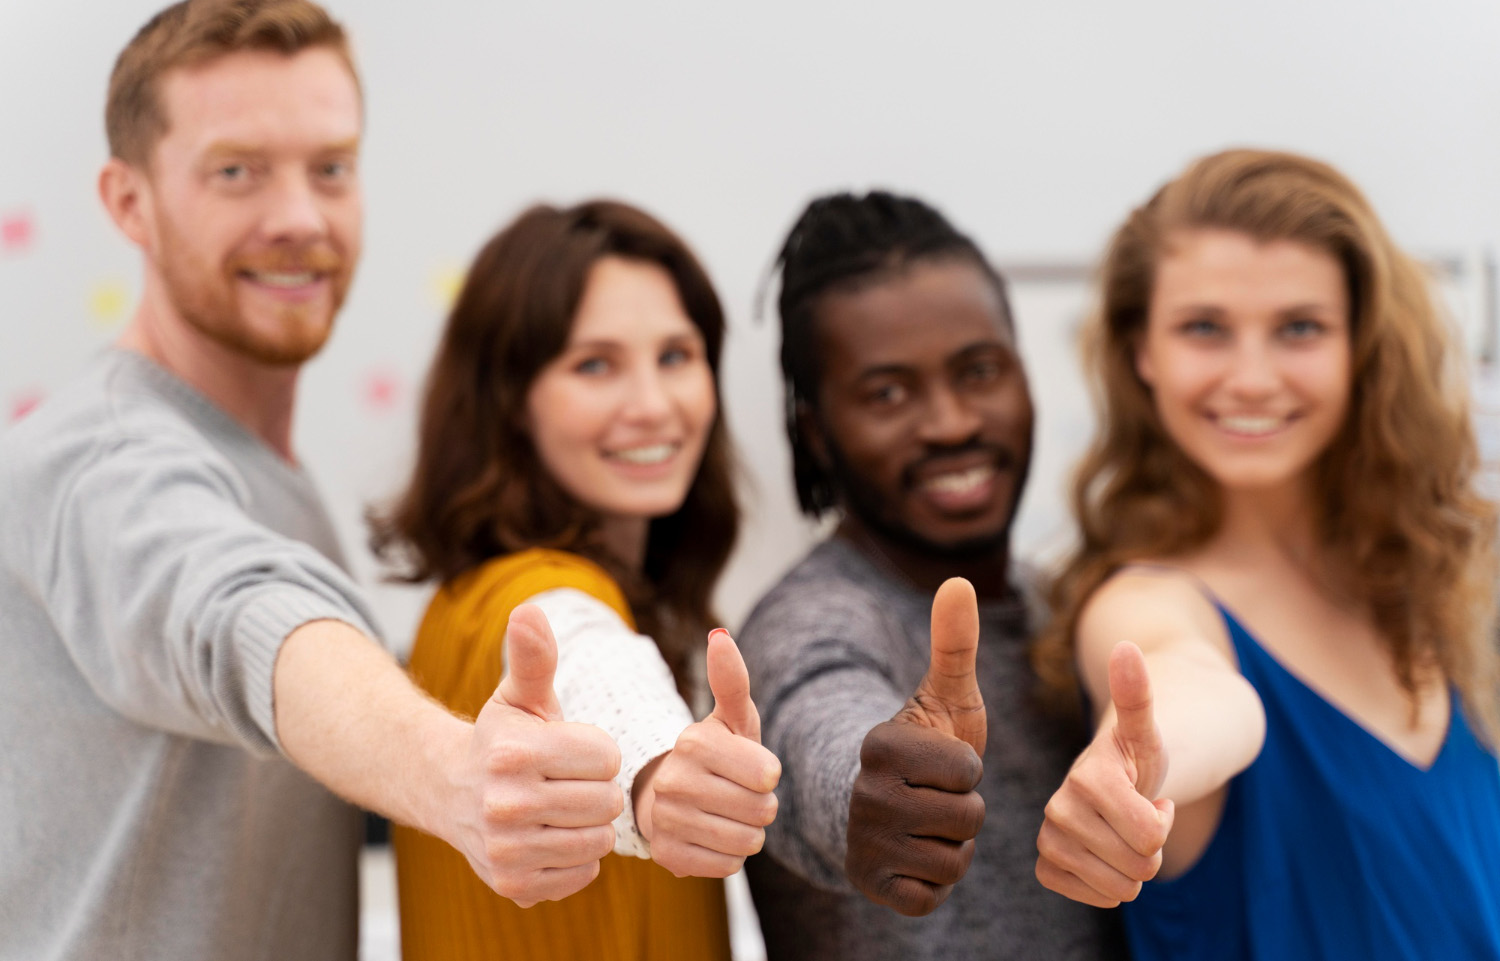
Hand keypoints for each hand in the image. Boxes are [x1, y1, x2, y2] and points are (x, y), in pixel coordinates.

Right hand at [450, 603, 624, 906]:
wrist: (451, 792)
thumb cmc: (502, 738)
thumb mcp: (519, 695)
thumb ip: (534, 656)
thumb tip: (528, 610)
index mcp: (514, 753)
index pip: (608, 757)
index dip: (596, 751)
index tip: (568, 749)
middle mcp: (505, 804)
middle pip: (607, 801)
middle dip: (597, 788)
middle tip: (566, 782)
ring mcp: (507, 850)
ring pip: (599, 840)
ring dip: (590, 824)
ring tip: (560, 808)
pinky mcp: (513, 886)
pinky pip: (584, 874)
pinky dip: (577, 858)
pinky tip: (550, 838)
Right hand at [636, 628, 781, 877]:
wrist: (669, 797)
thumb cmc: (715, 755)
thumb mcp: (730, 719)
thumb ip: (732, 681)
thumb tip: (719, 636)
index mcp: (694, 742)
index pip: (768, 775)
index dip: (767, 775)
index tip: (748, 768)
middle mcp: (674, 780)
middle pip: (762, 811)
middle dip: (761, 806)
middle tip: (737, 794)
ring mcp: (666, 820)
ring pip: (747, 841)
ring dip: (747, 832)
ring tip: (725, 814)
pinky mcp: (667, 855)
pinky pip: (729, 866)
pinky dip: (729, 856)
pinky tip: (711, 836)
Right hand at [846, 577, 987, 915]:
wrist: (894, 805)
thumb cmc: (931, 746)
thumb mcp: (948, 695)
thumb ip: (955, 643)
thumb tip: (957, 580)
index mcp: (879, 744)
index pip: (967, 769)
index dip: (969, 768)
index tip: (941, 762)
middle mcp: (862, 794)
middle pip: (966, 817)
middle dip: (967, 810)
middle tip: (938, 797)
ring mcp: (862, 842)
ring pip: (954, 857)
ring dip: (955, 845)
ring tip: (930, 823)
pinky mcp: (870, 884)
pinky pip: (935, 894)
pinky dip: (937, 880)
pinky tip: (918, 854)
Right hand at [1035, 640, 1174, 906]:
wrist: (1114, 775)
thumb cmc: (1137, 754)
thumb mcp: (1146, 729)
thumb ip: (1138, 694)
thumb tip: (1126, 646)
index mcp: (1087, 777)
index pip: (1150, 837)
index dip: (1162, 822)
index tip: (1150, 797)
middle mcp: (1057, 807)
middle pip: (1138, 867)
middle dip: (1151, 848)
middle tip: (1138, 816)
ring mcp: (1048, 837)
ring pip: (1117, 888)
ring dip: (1133, 868)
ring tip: (1123, 833)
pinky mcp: (1045, 863)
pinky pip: (1087, 896)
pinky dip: (1106, 887)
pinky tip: (1104, 857)